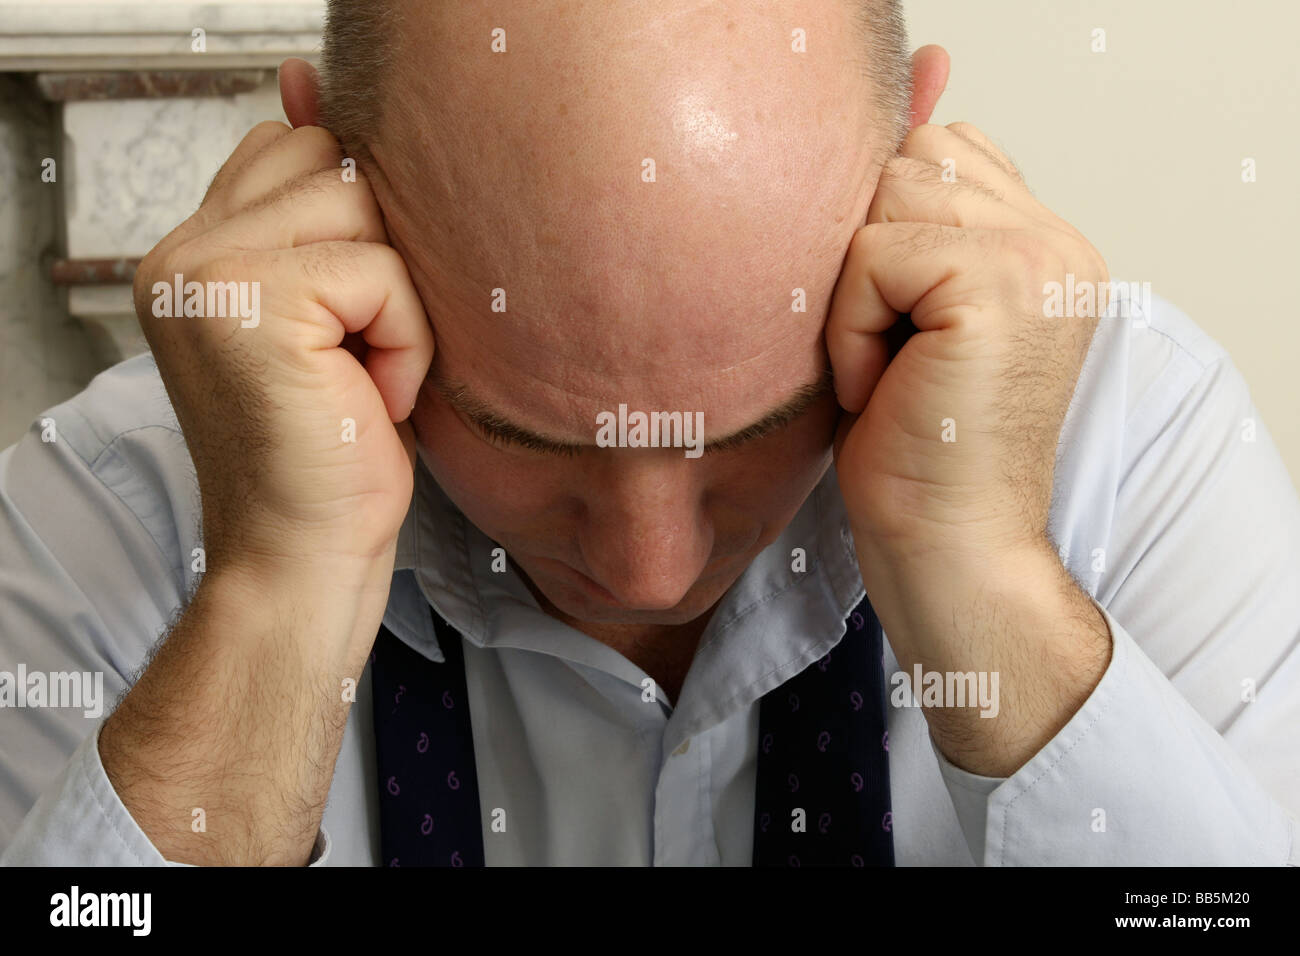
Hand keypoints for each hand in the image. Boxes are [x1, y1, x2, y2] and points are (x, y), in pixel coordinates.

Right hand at [102, 93, 434, 862]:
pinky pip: (381, 270)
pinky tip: (371, 399)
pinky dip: (405, 339)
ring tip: (367, 378)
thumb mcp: (338, 327)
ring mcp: (204, 273)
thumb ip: (323, 221)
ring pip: (362, 206)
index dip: (355, 214)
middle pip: (333, 162)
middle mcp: (182, 253)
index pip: (291, 152)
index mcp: (194, 254)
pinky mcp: (249, 300)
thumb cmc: (333, 462)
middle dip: (380, 258)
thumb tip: (311, 86)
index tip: (363, 301)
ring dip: (398, 302)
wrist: (302, 567)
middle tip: (364, 354)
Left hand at [827, 121, 1111, 774]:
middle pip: (912, 159)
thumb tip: (862, 168)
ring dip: (858, 291)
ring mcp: (1041, 260)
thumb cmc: (916, 460)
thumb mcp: (917, 326)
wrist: (951, 555)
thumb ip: (918, 238)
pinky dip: (853, 326)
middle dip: (870, 255)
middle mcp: (1059, 245)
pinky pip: (874, 253)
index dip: (885, 231)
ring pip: (890, 194)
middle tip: (888, 354)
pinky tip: (879, 389)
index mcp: (1048, 251)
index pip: (944, 152)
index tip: (894, 330)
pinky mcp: (1001, 286)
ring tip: (886, 371)